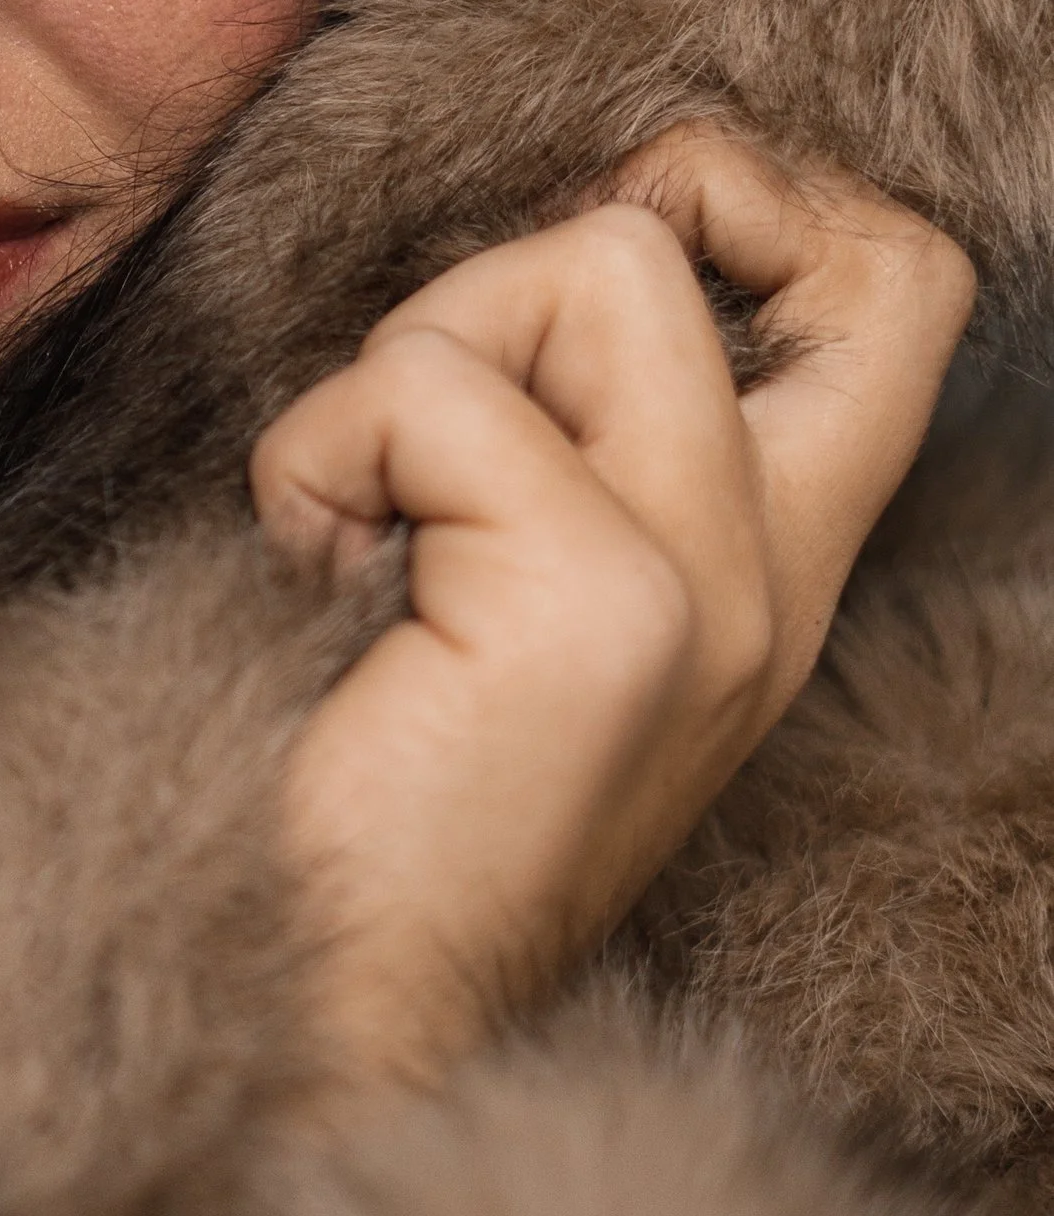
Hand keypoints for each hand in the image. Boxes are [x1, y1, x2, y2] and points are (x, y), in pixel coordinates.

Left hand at [256, 125, 973, 1091]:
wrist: (326, 1012)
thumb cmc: (369, 799)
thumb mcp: (507, 587)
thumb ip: (569, 437)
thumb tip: (551, 254)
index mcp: (772, 567)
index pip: (900, 285)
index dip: (738, 203)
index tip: (562, 311)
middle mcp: (773, 575)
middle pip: (692, 236)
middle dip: (511, 271)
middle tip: (424, 431)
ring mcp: (707, 586)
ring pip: (584, 267)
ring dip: (407, 367)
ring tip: (362, 531)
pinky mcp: (601, 605)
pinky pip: (429, 389)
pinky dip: (319, 459)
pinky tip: (316, 586)